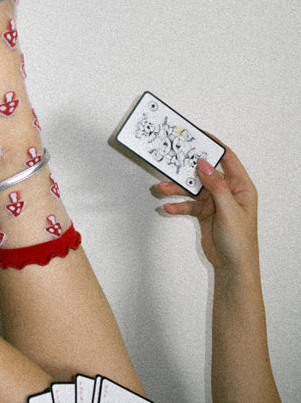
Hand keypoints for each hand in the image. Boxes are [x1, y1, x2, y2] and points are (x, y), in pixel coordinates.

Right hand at [156, 146, 258, 271]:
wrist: (233, 266)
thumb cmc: (240, 241)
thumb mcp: (229, 211)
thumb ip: (216, 186)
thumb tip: (204, 164)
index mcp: (241, 187)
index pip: (228, 159)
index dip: (214, 146)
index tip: (199, 136)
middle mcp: (228, 192)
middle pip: (205, 173)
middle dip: (187, 169)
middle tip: (172, 161)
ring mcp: (215, 202)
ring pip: (193, 189)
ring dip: (177, 189)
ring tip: (161, 188)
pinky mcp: (204, 213)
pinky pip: (188, 205)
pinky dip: (178, 205)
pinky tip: (168, 207)